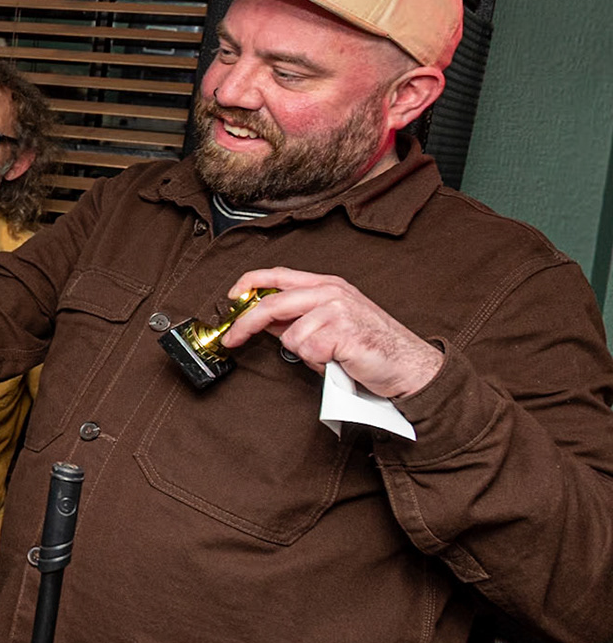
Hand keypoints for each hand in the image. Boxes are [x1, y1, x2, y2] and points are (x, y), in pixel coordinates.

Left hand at [222, 267, 442, 398]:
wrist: (410, 367)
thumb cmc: (372, 348)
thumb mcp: (332, 324)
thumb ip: (299, 318)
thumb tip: (264, 322)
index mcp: (328, 285)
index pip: (278, 275)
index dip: (248, 284)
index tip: (231, 299)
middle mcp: (331, 291)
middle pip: (271, 304)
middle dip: (245, 325)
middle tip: (232, 340)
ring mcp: (337, 309)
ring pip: (290, 336)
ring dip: (305, 354)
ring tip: (330, 356)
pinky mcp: (341, 331)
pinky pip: (307, 351)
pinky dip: (318, 363)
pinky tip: (339, 360)